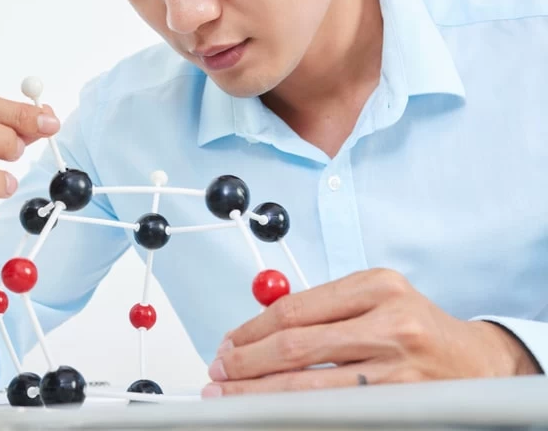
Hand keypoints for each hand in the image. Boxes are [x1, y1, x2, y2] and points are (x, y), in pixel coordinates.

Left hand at [204, 268, 540, 396]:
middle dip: (248, 363)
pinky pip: (337, 410)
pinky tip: (276, 412)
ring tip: (235, 396)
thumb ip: (321, 308)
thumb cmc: (416, 326)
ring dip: (263, 392)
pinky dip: (300, 412)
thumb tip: (254, 329)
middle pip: (296, 345)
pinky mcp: (404, 402)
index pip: (294, 309)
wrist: (477, 361)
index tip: (226, 344)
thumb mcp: (375, 298)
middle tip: (220, 374)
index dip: (251, 331)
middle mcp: (390, 321)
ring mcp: (398, 366)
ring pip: (312, 385)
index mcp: (376, 286)